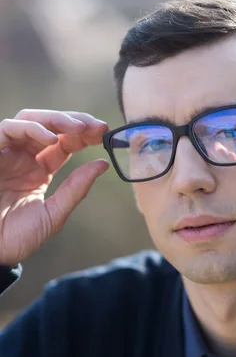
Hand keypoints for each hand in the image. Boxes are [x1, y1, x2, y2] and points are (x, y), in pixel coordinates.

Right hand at [0, 109, 109, 266]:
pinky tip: (51, 138)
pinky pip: (8, 129)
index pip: (64, 142)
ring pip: (30, 119)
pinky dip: (31, 129)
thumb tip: (103, 164)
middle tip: (97, 126)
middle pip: (49, 125)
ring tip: (79, 128)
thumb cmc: (16, 237)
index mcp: (38, 170)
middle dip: (75, 121)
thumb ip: (76, 189)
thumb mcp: (54, 213)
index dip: (84, 134)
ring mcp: (6, 154)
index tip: (104, 133)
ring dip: (57, 119)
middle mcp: (23, 157)